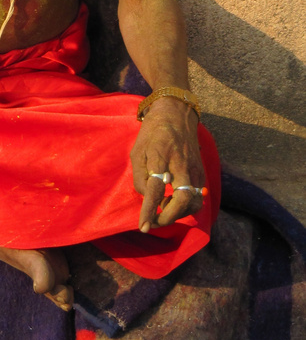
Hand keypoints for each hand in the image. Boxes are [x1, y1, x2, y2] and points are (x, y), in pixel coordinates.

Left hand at [130, 96, 205, 233]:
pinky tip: (172, 202)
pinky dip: (186, 206)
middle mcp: (181, 163)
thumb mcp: (138, 150)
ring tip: (161, 210)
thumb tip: (147, 197)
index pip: (155, 188)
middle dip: (168, 217)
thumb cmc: (152, 132)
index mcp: (160, 155)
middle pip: (182, 199)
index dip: (149, 210)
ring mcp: (194, 168)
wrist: (176, 113)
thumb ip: (140, 175)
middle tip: (153, 222)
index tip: (143, 226)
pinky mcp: (201, 172)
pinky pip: (197, 196)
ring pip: (193, 202)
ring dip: (178, 213)